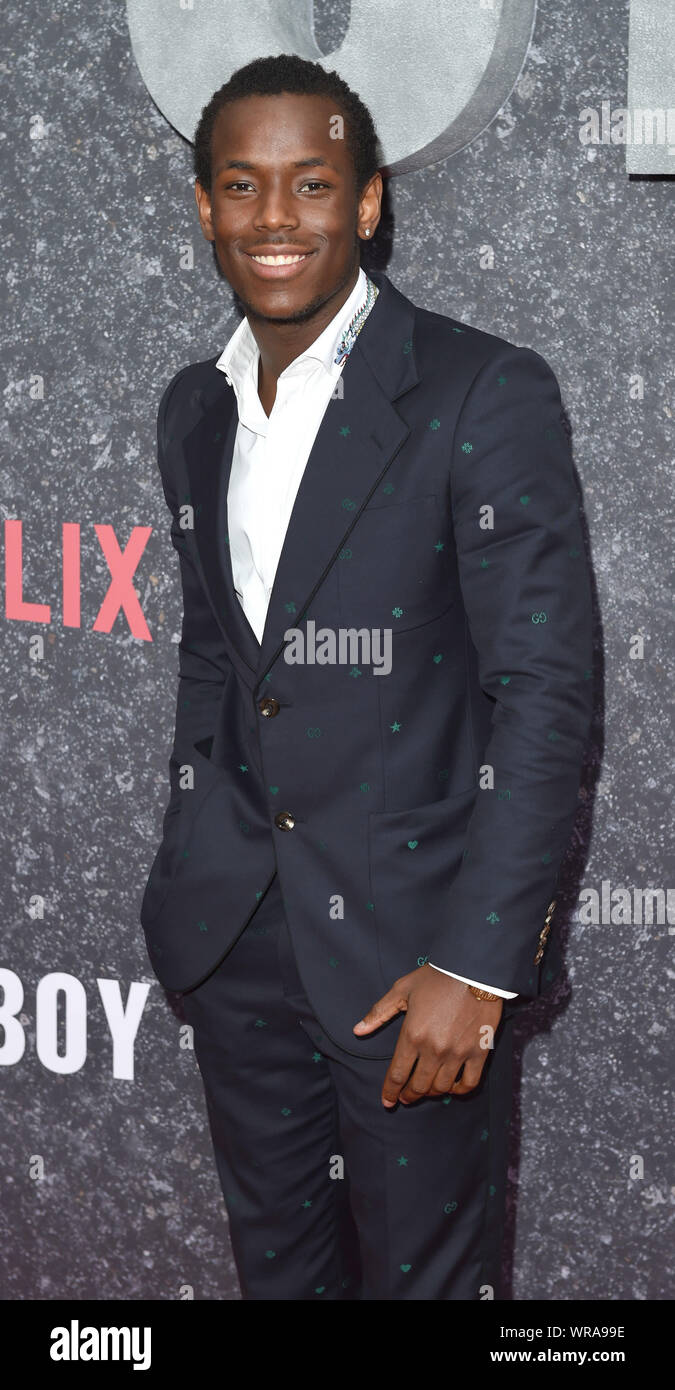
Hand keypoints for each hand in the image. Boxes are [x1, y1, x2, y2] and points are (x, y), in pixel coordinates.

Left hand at [353, 965, 502, 1106]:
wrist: (472, 969)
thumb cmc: (435, 977)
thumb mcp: (402, 990)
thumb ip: (378, 1012)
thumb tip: (357, 1031)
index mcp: (412, 1035)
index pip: (397, 1074)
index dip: (390, 1091)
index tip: (387, 1100)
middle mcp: (434, 1049)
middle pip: (418, 1086)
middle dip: (409, 1095)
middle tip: (406, 1097)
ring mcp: (457, 1052)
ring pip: (441, 1087)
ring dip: (431, 1093)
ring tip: (426, 1091)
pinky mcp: (479, 1052)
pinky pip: (469, 1082)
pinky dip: (459, 1090)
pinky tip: (452, 1087)